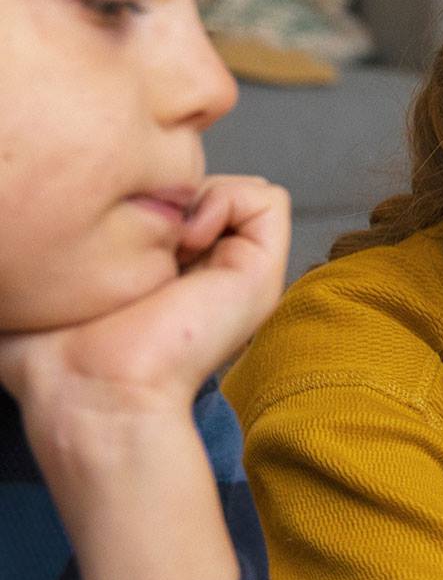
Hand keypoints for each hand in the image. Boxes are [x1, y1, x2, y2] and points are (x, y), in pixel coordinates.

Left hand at [0, 174, 289, 431]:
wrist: (93, 390)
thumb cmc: (56, 356)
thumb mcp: (44, 284)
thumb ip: (53, 248)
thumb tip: (38, 213)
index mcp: (167, 275)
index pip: (170, 202)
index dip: (139, 196)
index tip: (107, 227)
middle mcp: (208, 270)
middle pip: (206, 190)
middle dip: (170, 191)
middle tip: (139, 230)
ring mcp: (239, 270)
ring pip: (240, 188)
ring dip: (199, 195)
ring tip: (166, 236)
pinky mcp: (260, 272)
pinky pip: (267, 199)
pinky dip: (225, 199)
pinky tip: (188, 235)